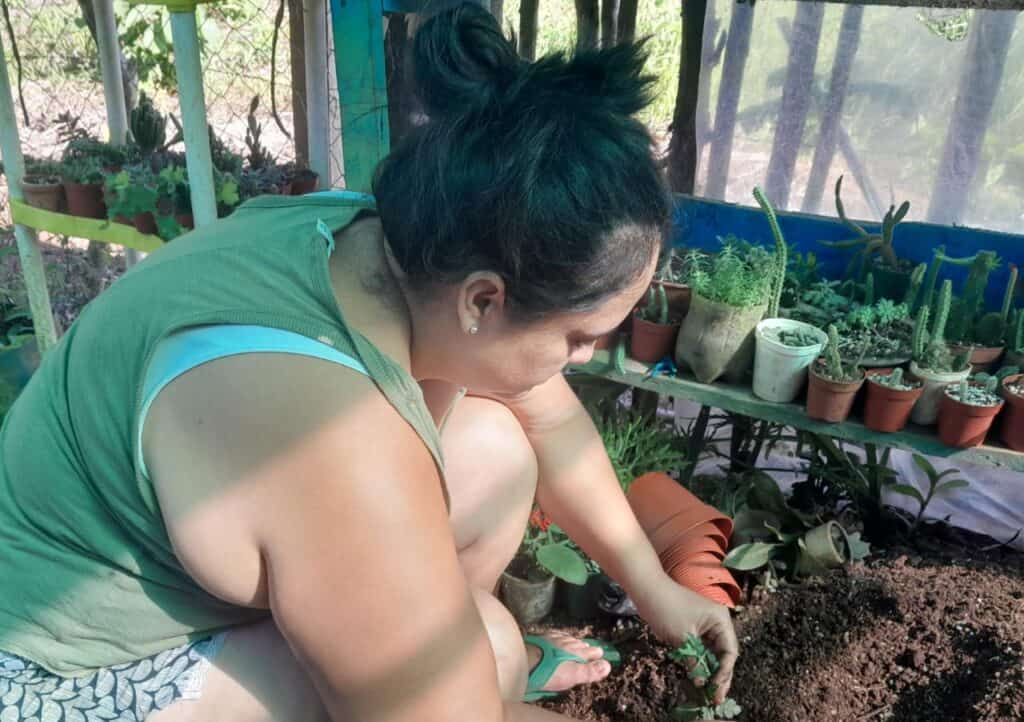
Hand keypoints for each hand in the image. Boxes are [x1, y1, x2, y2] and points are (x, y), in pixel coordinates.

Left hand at [635, 576, 738, 703]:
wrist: (646, 587)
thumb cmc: (666, 608)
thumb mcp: (681, 639)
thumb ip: (694, 662)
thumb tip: (701, 683)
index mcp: (720, 620)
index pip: (730, 652)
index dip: (724, 673)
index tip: (715, 689)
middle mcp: (718, 621)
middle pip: (723, 653)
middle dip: (719, 675)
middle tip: (714, 697)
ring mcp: (706, 624)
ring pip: (712, 652)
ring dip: (709, 670)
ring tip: (708, 691)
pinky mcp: (694, 626)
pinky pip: (702, 647)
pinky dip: (700, 661)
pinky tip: (698, 676)